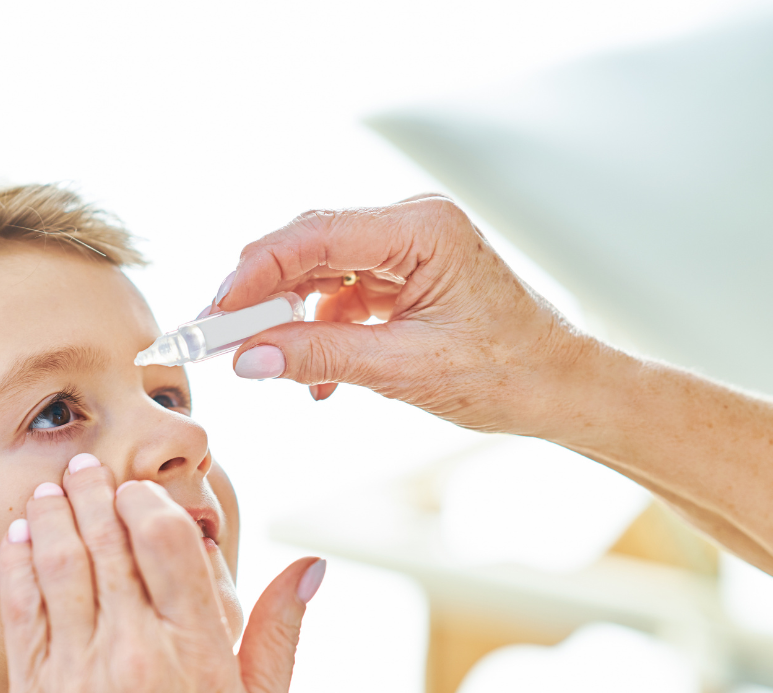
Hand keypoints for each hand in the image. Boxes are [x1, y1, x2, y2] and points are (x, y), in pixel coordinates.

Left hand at [0, 457, 325, 692]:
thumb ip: (279, 632)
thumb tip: (311, 566)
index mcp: (197, 650)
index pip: (167, 541)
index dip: (151, 501)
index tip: (143, 490)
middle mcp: (135, 651)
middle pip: (107, 542)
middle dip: (94, 493)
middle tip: (86, 465)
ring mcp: (77, 671)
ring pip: (59, 564)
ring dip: (51, 515)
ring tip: (51, 488)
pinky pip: (20, 610)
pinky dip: (16, 564)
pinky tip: (19, 537)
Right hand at [214, 195, 594, 436]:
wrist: (559, 389)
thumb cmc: (506, 374)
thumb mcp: (405, 369)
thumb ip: (321, 357)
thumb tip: (247, 358)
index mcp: (423, 229)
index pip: (315, 236)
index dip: (254, 273)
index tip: (213, 312)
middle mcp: (411, 223)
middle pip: (309, 246)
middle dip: (259, 294)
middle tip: (215, 337)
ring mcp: (406, 246)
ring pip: (318, 270)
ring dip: (288, 318)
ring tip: (264, 362)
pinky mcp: (401, 272)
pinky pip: (339, 292)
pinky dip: (318, 331)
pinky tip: (317, 378)